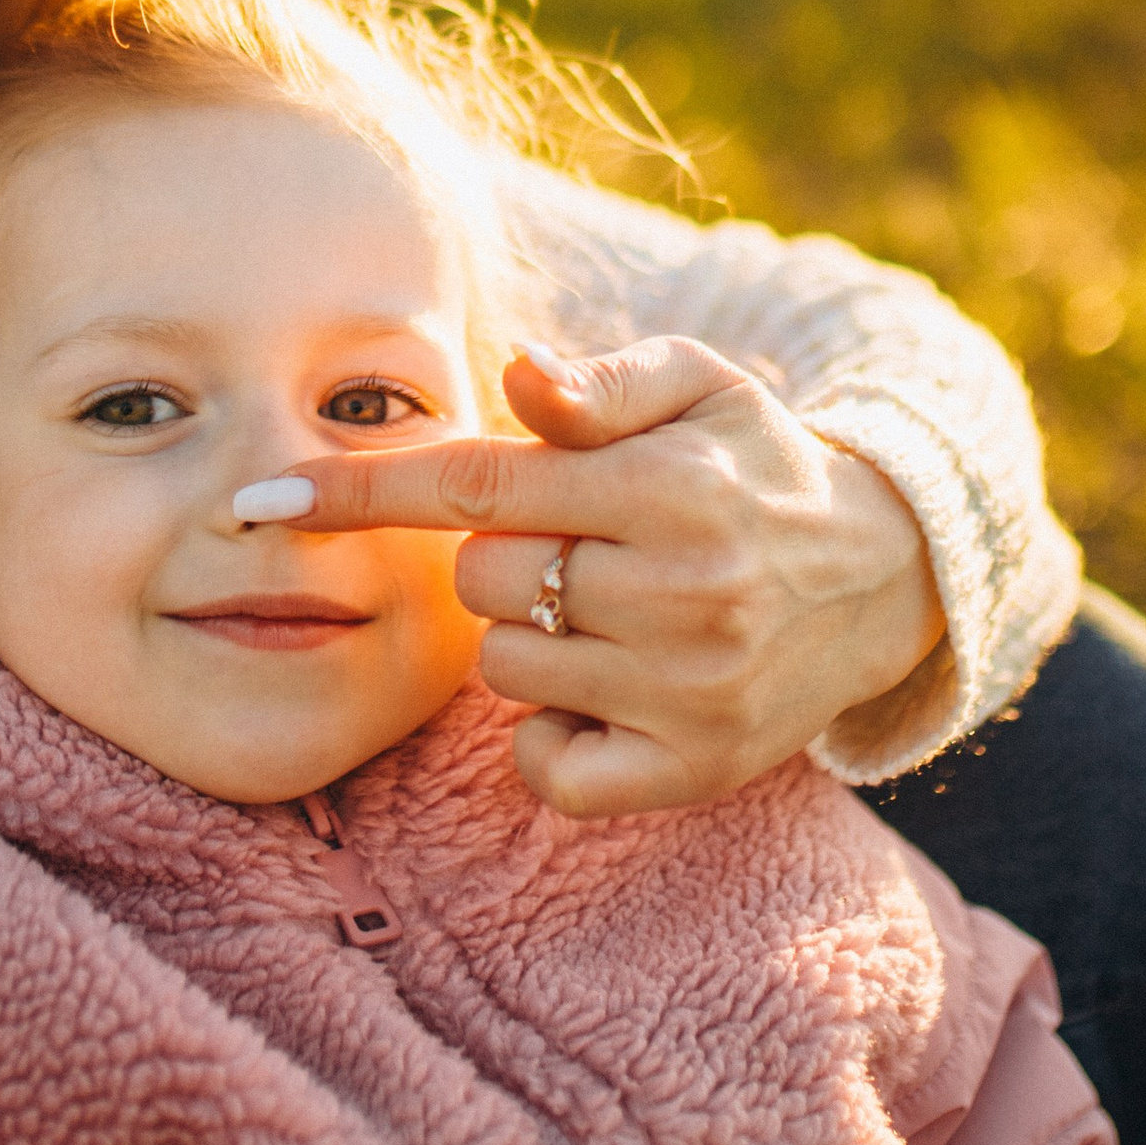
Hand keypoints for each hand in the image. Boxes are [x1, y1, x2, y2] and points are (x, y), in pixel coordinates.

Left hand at [270, 341, 946, 817]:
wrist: (885, 577)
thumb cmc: (754, 464)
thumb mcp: (700, 385)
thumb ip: (603, 380)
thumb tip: (521, 374)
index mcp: (669, 489)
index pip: (475, 484)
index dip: (358, 490)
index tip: (260, 499)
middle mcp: (683, 593)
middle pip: (480, 582)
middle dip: (499, 556)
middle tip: (576, 541)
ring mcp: (688, 692)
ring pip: (504, 670)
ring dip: (528, 636)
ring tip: (610, 606)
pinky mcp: (693, 770)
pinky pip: (547, 767)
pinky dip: (547, 735)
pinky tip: (602, 688)